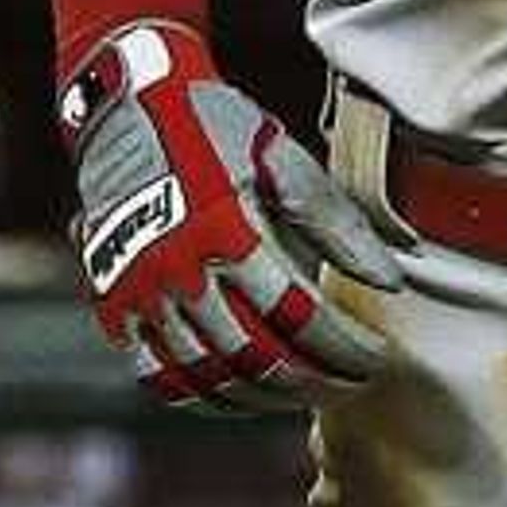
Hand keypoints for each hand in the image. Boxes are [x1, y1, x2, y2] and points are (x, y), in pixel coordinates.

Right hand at [57, 17, 403, 410]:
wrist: (127, 107)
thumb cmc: (215, 128)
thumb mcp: (284, 161)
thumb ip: (339, 224)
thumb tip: (391, 282)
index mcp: (228, 233)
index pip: (299, 316)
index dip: (344, 348)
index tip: (375, 359)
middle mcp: (180, 272)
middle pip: (257, 357)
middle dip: (313, 382)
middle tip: (349, 386)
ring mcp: (142, 294)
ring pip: (210, 375)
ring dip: (265, 398)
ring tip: (304, 396)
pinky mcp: (115, 303)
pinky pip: (156, 374)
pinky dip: (201, 396)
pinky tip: (238, 396)